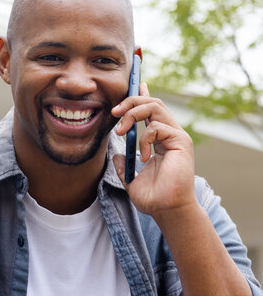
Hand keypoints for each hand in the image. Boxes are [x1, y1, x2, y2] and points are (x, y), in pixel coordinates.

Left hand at [111, 82, 196, 217]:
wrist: (167, 211)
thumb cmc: (153, 198)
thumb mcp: (131, 177)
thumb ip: (123, 164)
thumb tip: (115, 155)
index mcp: (161, 139)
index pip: (153, 110)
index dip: (143, 96)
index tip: (136, 84)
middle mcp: (170, 134)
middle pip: (152, 102)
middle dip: (130, 102)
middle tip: (113, 112)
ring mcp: (177, 136)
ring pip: (155, 107)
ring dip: (132, 114)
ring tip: (121, 130)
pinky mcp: (181, 141)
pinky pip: (157, 126)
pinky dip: (144, 138)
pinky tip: (143, 156)